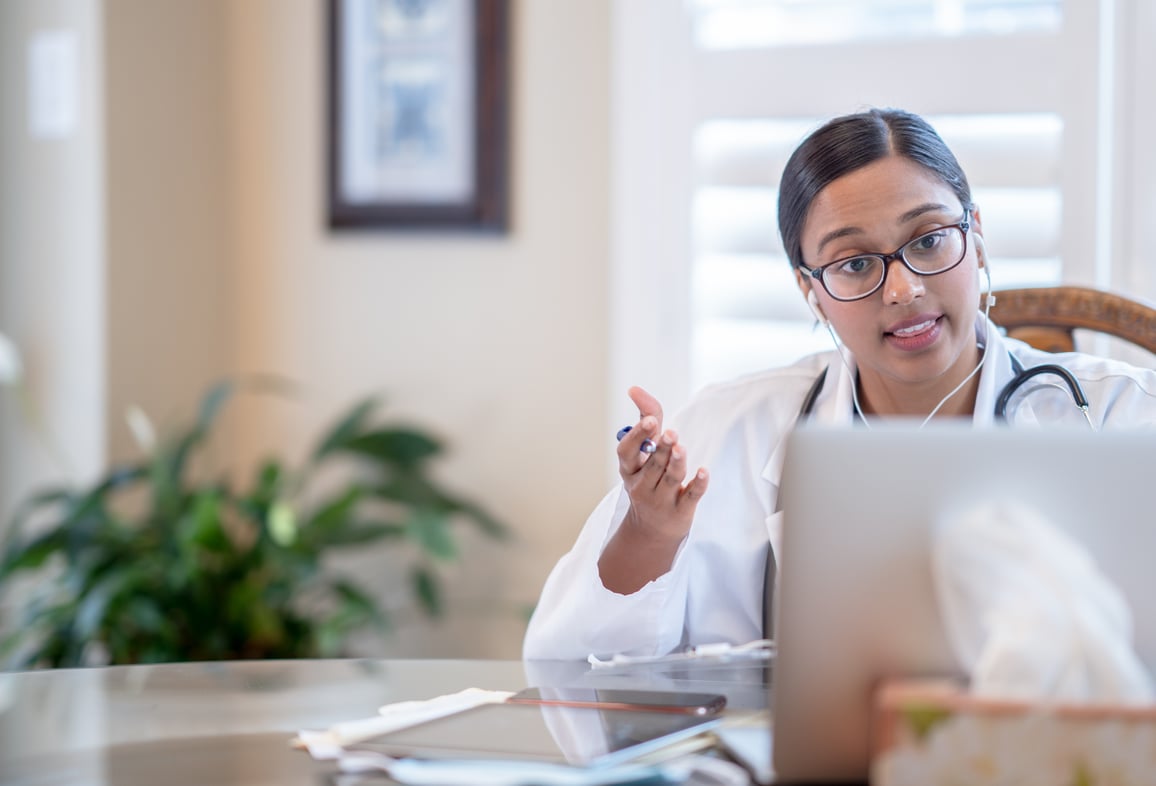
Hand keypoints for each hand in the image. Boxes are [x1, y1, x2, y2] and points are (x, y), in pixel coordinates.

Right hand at [599, 387, 709, 593]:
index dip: (638, 437)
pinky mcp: (680, 511)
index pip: (627, 452)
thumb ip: (645, 418)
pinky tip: (704, 471)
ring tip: (681, 447)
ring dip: (676, 462)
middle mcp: (641, 485)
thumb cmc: (649, 478)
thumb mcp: (643, 452)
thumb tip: (634, 388)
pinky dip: (698, 484)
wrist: (652, 529)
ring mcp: (661, 500)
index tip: (650, 422)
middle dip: (662, 448)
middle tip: (671, 433)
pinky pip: (690, 496)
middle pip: (653, 465)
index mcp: (629, 469)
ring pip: (670, 479)